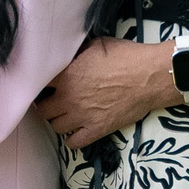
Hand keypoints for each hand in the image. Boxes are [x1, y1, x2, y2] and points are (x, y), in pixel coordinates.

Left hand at [39, 38, 174, 148]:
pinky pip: (74, 143)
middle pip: (43, 110)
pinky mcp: (97, 130)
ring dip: (58, 121)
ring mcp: (81, 117)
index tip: (45, 84)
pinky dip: (72, 139)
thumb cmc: (125, 56)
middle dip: (46, 105)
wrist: (149, 76)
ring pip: (55, 127)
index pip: (38, 83)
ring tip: (65, 115)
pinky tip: (77, 130)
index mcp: (66, 75)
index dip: (40, 84)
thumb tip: (69, 53)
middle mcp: (68, 98)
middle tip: (53, 100)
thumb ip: (77, 52)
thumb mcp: (96, 45)